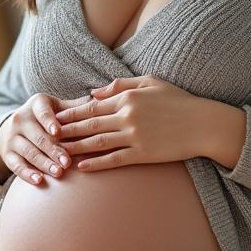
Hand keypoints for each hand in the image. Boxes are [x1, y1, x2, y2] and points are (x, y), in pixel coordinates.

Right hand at [0, 93, 89, 185]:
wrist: (16, 127)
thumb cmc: (48, 117)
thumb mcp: (59, 107)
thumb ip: (77, 107)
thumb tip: (102, 101)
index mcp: (36, 103)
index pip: (42, 112)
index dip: (49, 122)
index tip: (58, 132)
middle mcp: (20, 118)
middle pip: (38, 136)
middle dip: (53, 150)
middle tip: (67, 162)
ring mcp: (12, 137)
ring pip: (28, 152)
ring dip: (43, 163)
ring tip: (58, 173)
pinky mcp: (7, 154)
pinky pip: (16, 165)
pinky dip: (27, 174)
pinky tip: (39, 181)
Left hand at [55, 76, 238, 170]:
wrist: (204, 124)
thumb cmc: (179, 101)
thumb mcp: (151, 82)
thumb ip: (121, 85)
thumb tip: (94, 91)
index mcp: (128, 97)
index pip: (91, 105)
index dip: (71, 112)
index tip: (54, 116)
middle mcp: (128, 116)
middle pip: (89, 124)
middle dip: (66, 130)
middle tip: (46, 135)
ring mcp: (135, 136)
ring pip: (97, 142)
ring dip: (75, 147)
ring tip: (57, 152)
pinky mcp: (143, 154)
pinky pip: (115, 160)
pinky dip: (97, 163)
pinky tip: (82, 167)